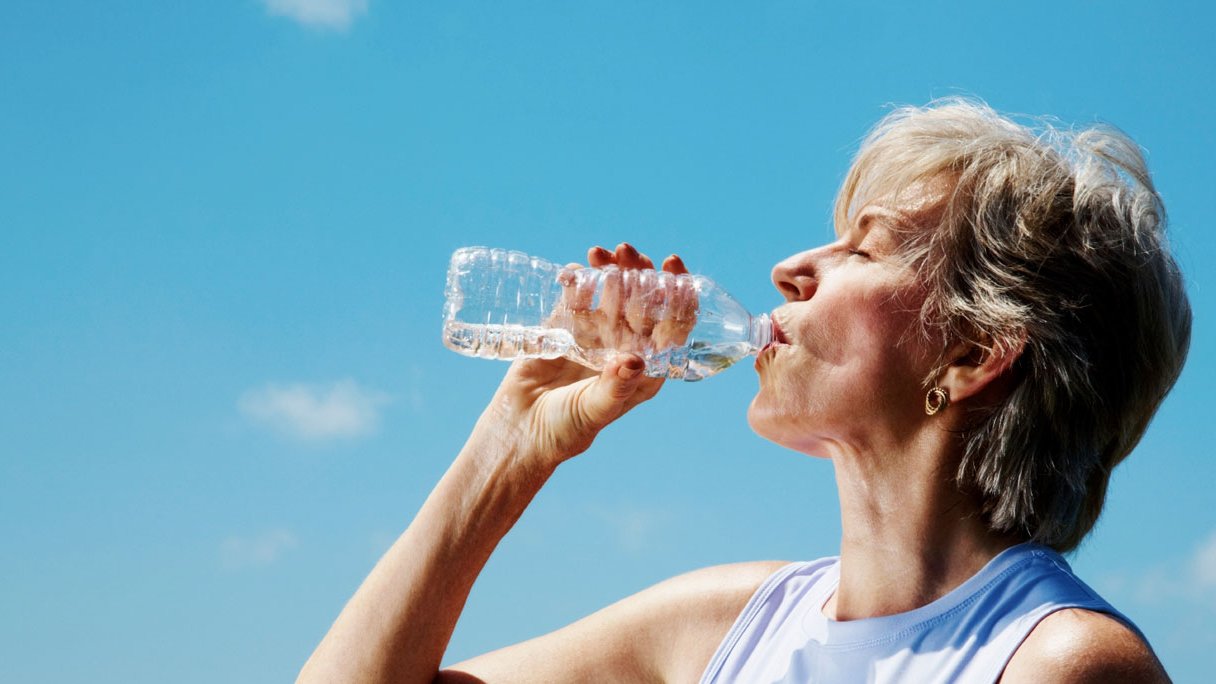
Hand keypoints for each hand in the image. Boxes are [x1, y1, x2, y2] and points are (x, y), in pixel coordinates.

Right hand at [479, 243, 691, 469]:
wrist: (520, 430)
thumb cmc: (566, 430)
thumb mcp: (595, 410)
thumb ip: (615, 386)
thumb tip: (636, 360)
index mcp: (645, 368)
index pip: (672, 327)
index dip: (677, 297)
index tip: (672, 269)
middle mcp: (625, 346)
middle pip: (643, 302)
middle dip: (640, 274)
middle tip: (630, 253)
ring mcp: (596, 334)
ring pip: (612, 293)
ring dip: (610, 270)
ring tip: (600, 254)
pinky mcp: (565, 326)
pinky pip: (576, 296)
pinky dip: (576, 279)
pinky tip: (574, 269)